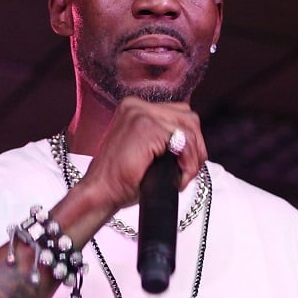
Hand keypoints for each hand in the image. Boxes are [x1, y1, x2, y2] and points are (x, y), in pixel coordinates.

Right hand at [80, 96, 206, 211]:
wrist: (101, 192)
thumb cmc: (121, 178)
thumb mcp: (146, 150)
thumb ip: (164, 138)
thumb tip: (194, 142)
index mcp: (135, 108)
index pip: (179, 113)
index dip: (191, 139)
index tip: (188, 162)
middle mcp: (137, 105)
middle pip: (188, 117)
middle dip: (196, 146)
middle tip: (189, 170)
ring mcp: (141, 113)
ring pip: (189, 129)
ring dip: (193, 157)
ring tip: (182, 176)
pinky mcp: (147, 127)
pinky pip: (184, 141)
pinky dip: (188, 162)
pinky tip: (178, 176)